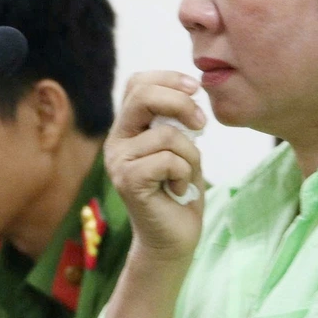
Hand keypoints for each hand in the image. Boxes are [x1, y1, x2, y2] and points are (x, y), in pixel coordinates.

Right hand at [105, 71, 206, 261]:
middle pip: (143, 96)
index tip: (195, 87)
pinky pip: (167, 160)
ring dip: (190, 154)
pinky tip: (178, 189)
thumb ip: (177, 121)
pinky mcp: (128, 181)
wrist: (174, 238)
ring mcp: (119, 161)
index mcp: (127, 127)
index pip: (137, 83)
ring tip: (184, 174)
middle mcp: (116, 141)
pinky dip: (183, 173)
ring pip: (167, 134)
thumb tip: (188, 93)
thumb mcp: (182, 147)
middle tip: (201, 124)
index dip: (167, 78)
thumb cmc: (180, 190)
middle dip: (180, 103)